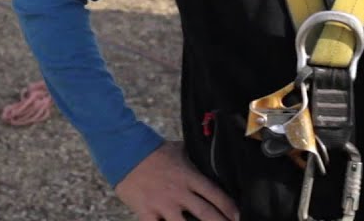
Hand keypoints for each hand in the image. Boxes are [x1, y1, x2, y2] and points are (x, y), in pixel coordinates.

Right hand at [115, 141, 238, 220]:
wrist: (125, 151)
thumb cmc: (153, 151)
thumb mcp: (179, 150)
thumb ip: (195, 157)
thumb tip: (212, 156)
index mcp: (189, 176)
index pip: (215, 194)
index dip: (230, 208)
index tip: (238, 217)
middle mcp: (179, 192)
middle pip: (206, 214)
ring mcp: (162, 203)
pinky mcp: (147, 212)